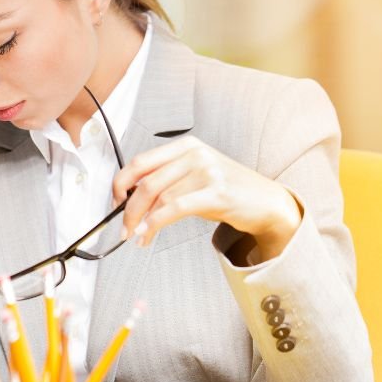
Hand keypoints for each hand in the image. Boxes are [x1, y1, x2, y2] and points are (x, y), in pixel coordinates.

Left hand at [111, 136, 302, 260]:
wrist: (266, 202)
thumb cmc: (227, 191)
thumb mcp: (194, 177)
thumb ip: (166, 181)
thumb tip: (131, 200)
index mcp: (186, 146)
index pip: (140, 161)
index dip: (120, 183)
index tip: (115, 202)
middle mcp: (195, 154)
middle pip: (146, 181)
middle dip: (128, 208)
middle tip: (123, 227)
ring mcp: (207, 171)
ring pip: (159, 197)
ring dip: (141, 221)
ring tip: (137, 236)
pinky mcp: (217, 193)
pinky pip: (176, 208)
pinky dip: (156, 223)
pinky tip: (148, 233)